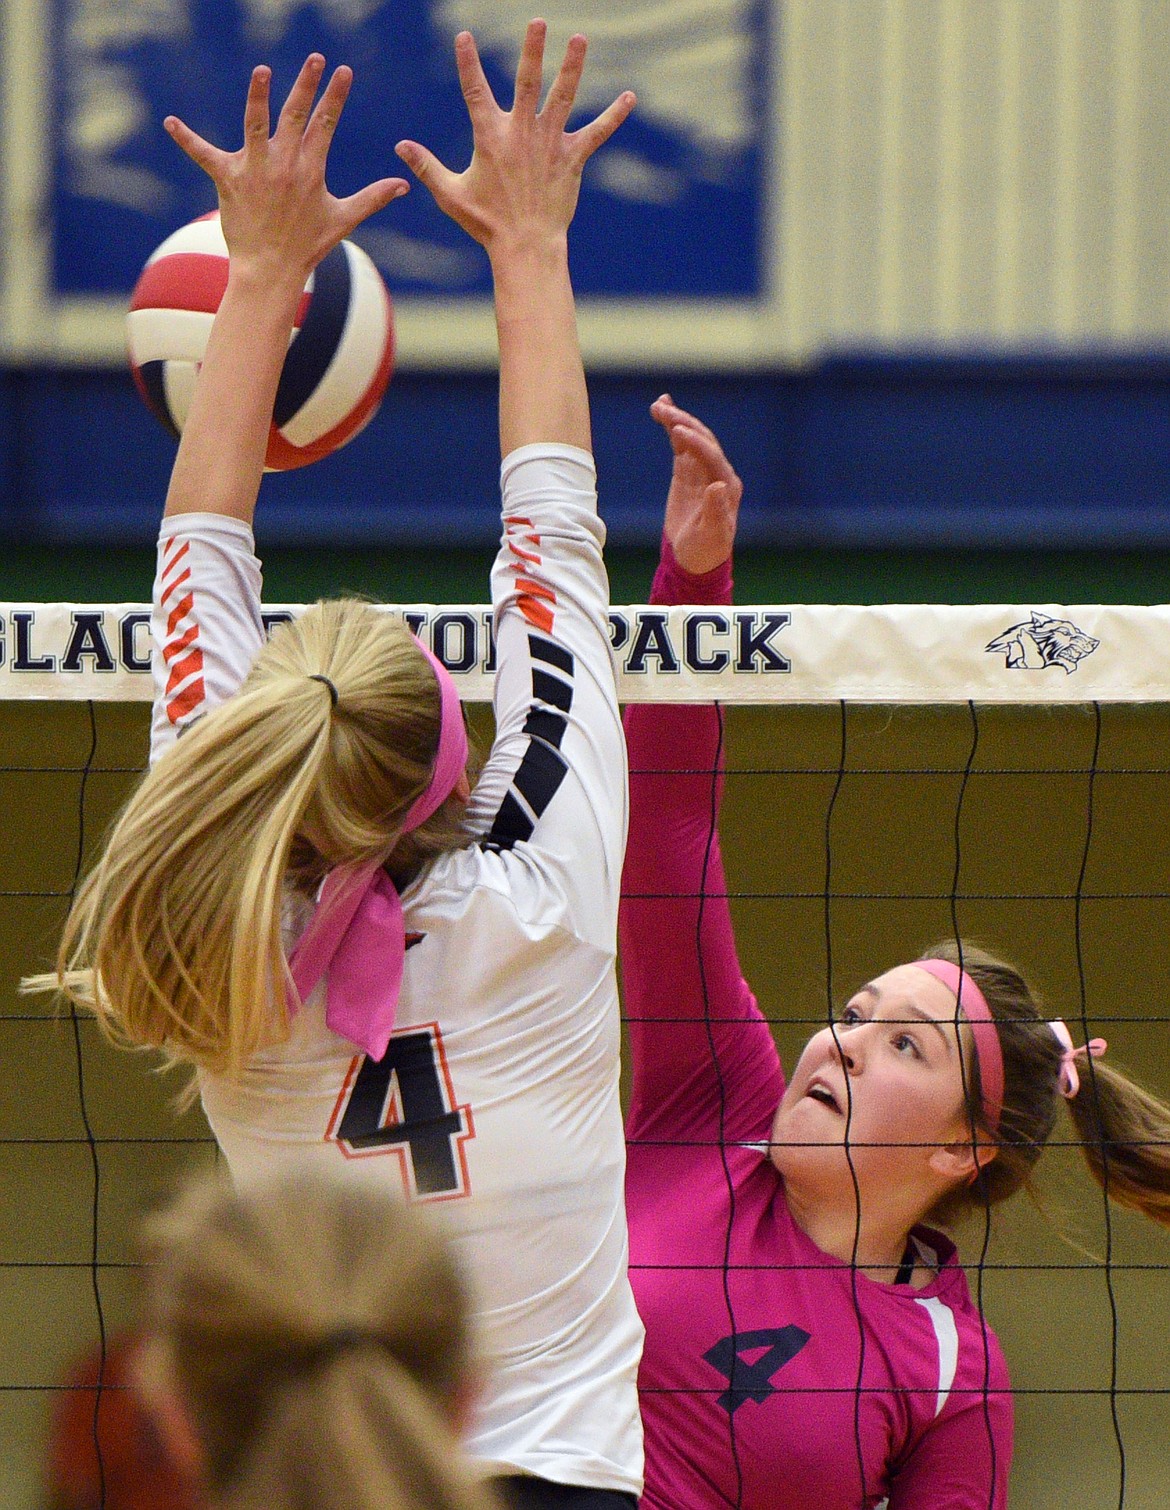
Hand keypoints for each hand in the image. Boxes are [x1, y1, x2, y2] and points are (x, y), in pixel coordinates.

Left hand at [164, 55, 407, 284]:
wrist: (271, 271)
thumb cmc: (308, 246)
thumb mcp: (344, 220)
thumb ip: (373, 198)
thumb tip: (402, 185)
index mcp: (310, 170)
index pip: (326, 125)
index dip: (335, 97)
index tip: (343, 72)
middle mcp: (284, 165)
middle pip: (296, 115)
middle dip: (306, 84)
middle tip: (315, 58)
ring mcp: (255, 171)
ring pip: (255, 124)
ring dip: (258, 96)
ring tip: (262, 71)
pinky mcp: (228, 180)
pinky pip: (203, 154)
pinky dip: (186, 139)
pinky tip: (170, 123)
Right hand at [396, 20, 633, 256]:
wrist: (525, 247)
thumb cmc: (486, 223)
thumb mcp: (450, 194)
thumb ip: (426, 166)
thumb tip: (400, 147)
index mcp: (490, 138)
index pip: (475, 91)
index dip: (468, 63)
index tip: (463, 36)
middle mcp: (522, 134)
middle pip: (528, 83)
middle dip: (533, 50)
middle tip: (538, 21)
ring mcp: (550, 144)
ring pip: (564, 97)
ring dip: (572, 67)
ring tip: (580, 39)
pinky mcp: (572, 159)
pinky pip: (597, 133)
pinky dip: (614, 116)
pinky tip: (630, 97)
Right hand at [651, 395, 742, 574]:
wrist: (695, 559)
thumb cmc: (706, 550)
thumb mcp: (712, 535)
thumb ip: (716, 512)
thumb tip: (718, 486)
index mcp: (727, 486)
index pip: (712, 456)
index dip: (696, 442)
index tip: (677, 431)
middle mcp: (718, 473)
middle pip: (702, 440)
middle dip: (684, 423)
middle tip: (662, 409)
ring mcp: (702, 471)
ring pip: (691, 439)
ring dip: (676, 420)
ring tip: (658, 405)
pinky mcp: (688, 473)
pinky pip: (681, 446)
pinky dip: (673, 429)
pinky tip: (663, 413)